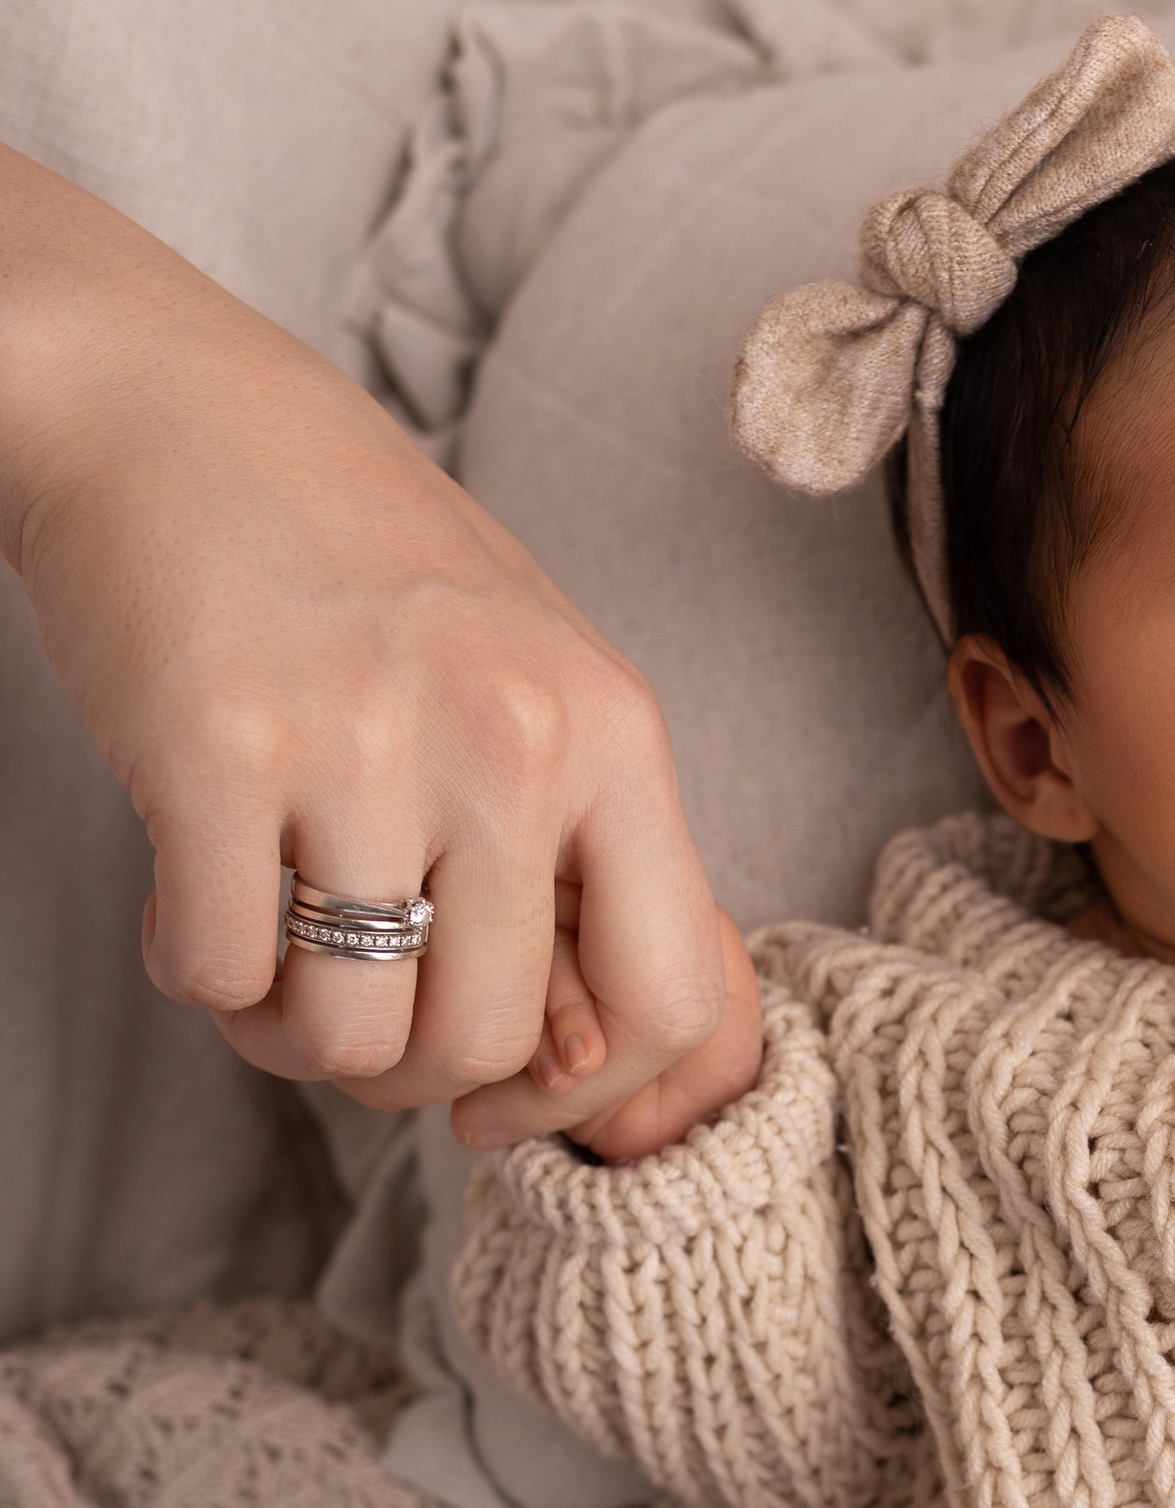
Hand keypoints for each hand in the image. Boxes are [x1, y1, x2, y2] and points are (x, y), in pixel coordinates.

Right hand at [0, 150, 727, 1143]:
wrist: (168, 403)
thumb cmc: (360, 567)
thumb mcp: (527, 685)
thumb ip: (574, 857)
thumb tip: (585, 1075)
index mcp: (612, 731)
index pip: (672, 999)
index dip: (588, 1099)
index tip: (501, 1104)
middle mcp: (510, 738)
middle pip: (482, 1044)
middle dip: (397, 1069)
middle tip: (345, 1001)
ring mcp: (363, 741)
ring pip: (347, 1034)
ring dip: (287, 1032)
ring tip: (266, 947)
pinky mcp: (214, 747)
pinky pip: (218, 973)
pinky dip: (196, 968)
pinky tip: (193, 890)